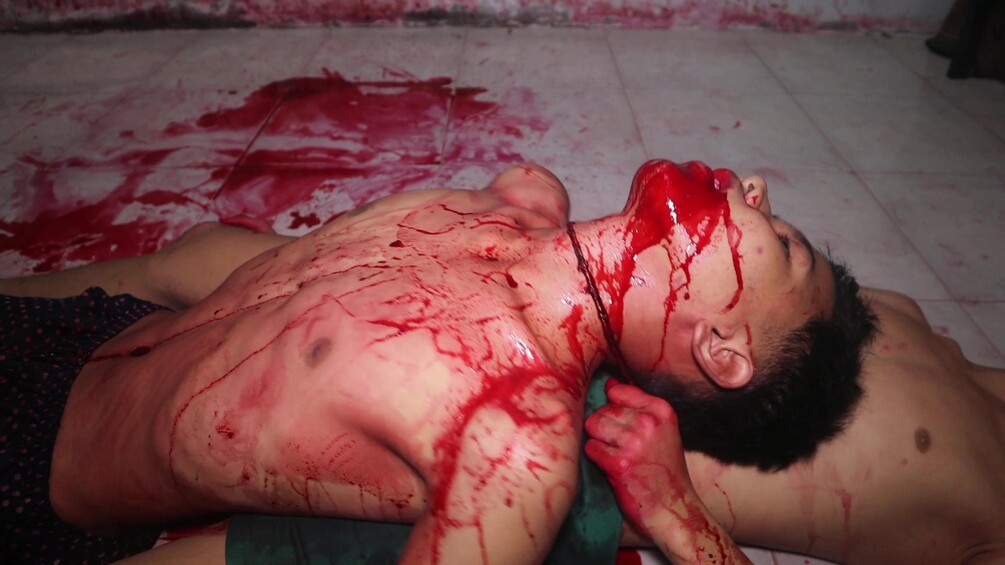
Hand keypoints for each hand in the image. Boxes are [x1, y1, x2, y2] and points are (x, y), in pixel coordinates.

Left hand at [584, 382, 750, 563]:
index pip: (619, 390)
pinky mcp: (619, 464)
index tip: (620, 423)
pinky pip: (591, 448)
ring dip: (598, 441)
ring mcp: (634, 442)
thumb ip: (638, 407)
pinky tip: (612, 467)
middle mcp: (649, 422)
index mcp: (662, 411)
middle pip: (603, 409)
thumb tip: (609, 383)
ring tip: (615, 455)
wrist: (674, 509)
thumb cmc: (665, 471)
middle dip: (604, 427)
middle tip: (620, 446)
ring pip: (593, 425)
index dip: (612, 406)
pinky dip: (596, 458)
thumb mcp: (662, 431)